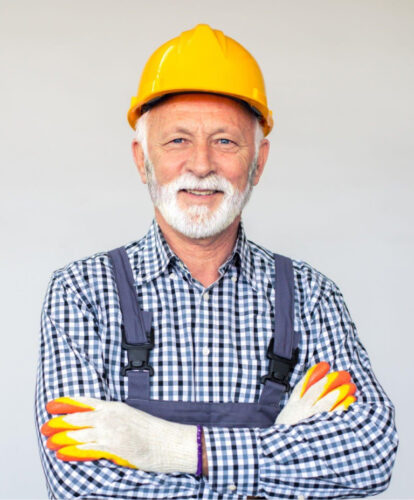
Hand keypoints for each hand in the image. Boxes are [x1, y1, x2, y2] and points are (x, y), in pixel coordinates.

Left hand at [41, 397, 197, 472]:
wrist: (167, 440)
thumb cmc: (152, 430)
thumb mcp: (129, 416)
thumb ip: (112, 418)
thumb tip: (96, 423)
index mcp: (114, 406)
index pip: (84, 402)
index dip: (66, 403)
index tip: (53, 404)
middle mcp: (109, 416)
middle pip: (76, 418)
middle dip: (58, 422)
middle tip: (46, 426)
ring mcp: (110, 432)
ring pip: (77, 434)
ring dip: (61, 439)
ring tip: (50, 442)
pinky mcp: (112, 447)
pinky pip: (86, 449)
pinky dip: (72, 452)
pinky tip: (63, 453)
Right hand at [275, 362, 356, 425]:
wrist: (285, 453)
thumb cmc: (289, 430)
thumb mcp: (288, 410)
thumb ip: (299, 394)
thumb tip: (310, 378)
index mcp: (295, 405)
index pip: (305, 384)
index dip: (316, 373)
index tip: (325, 365)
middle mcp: (303, 412)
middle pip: (318, 391)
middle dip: (332, 380)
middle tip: (344, 374)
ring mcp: (312, 421)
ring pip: (327, 403)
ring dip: (340, 392)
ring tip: (350, 386)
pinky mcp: (322, 432)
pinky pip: (334, 417)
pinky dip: (343, 407)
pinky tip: (350, 401)